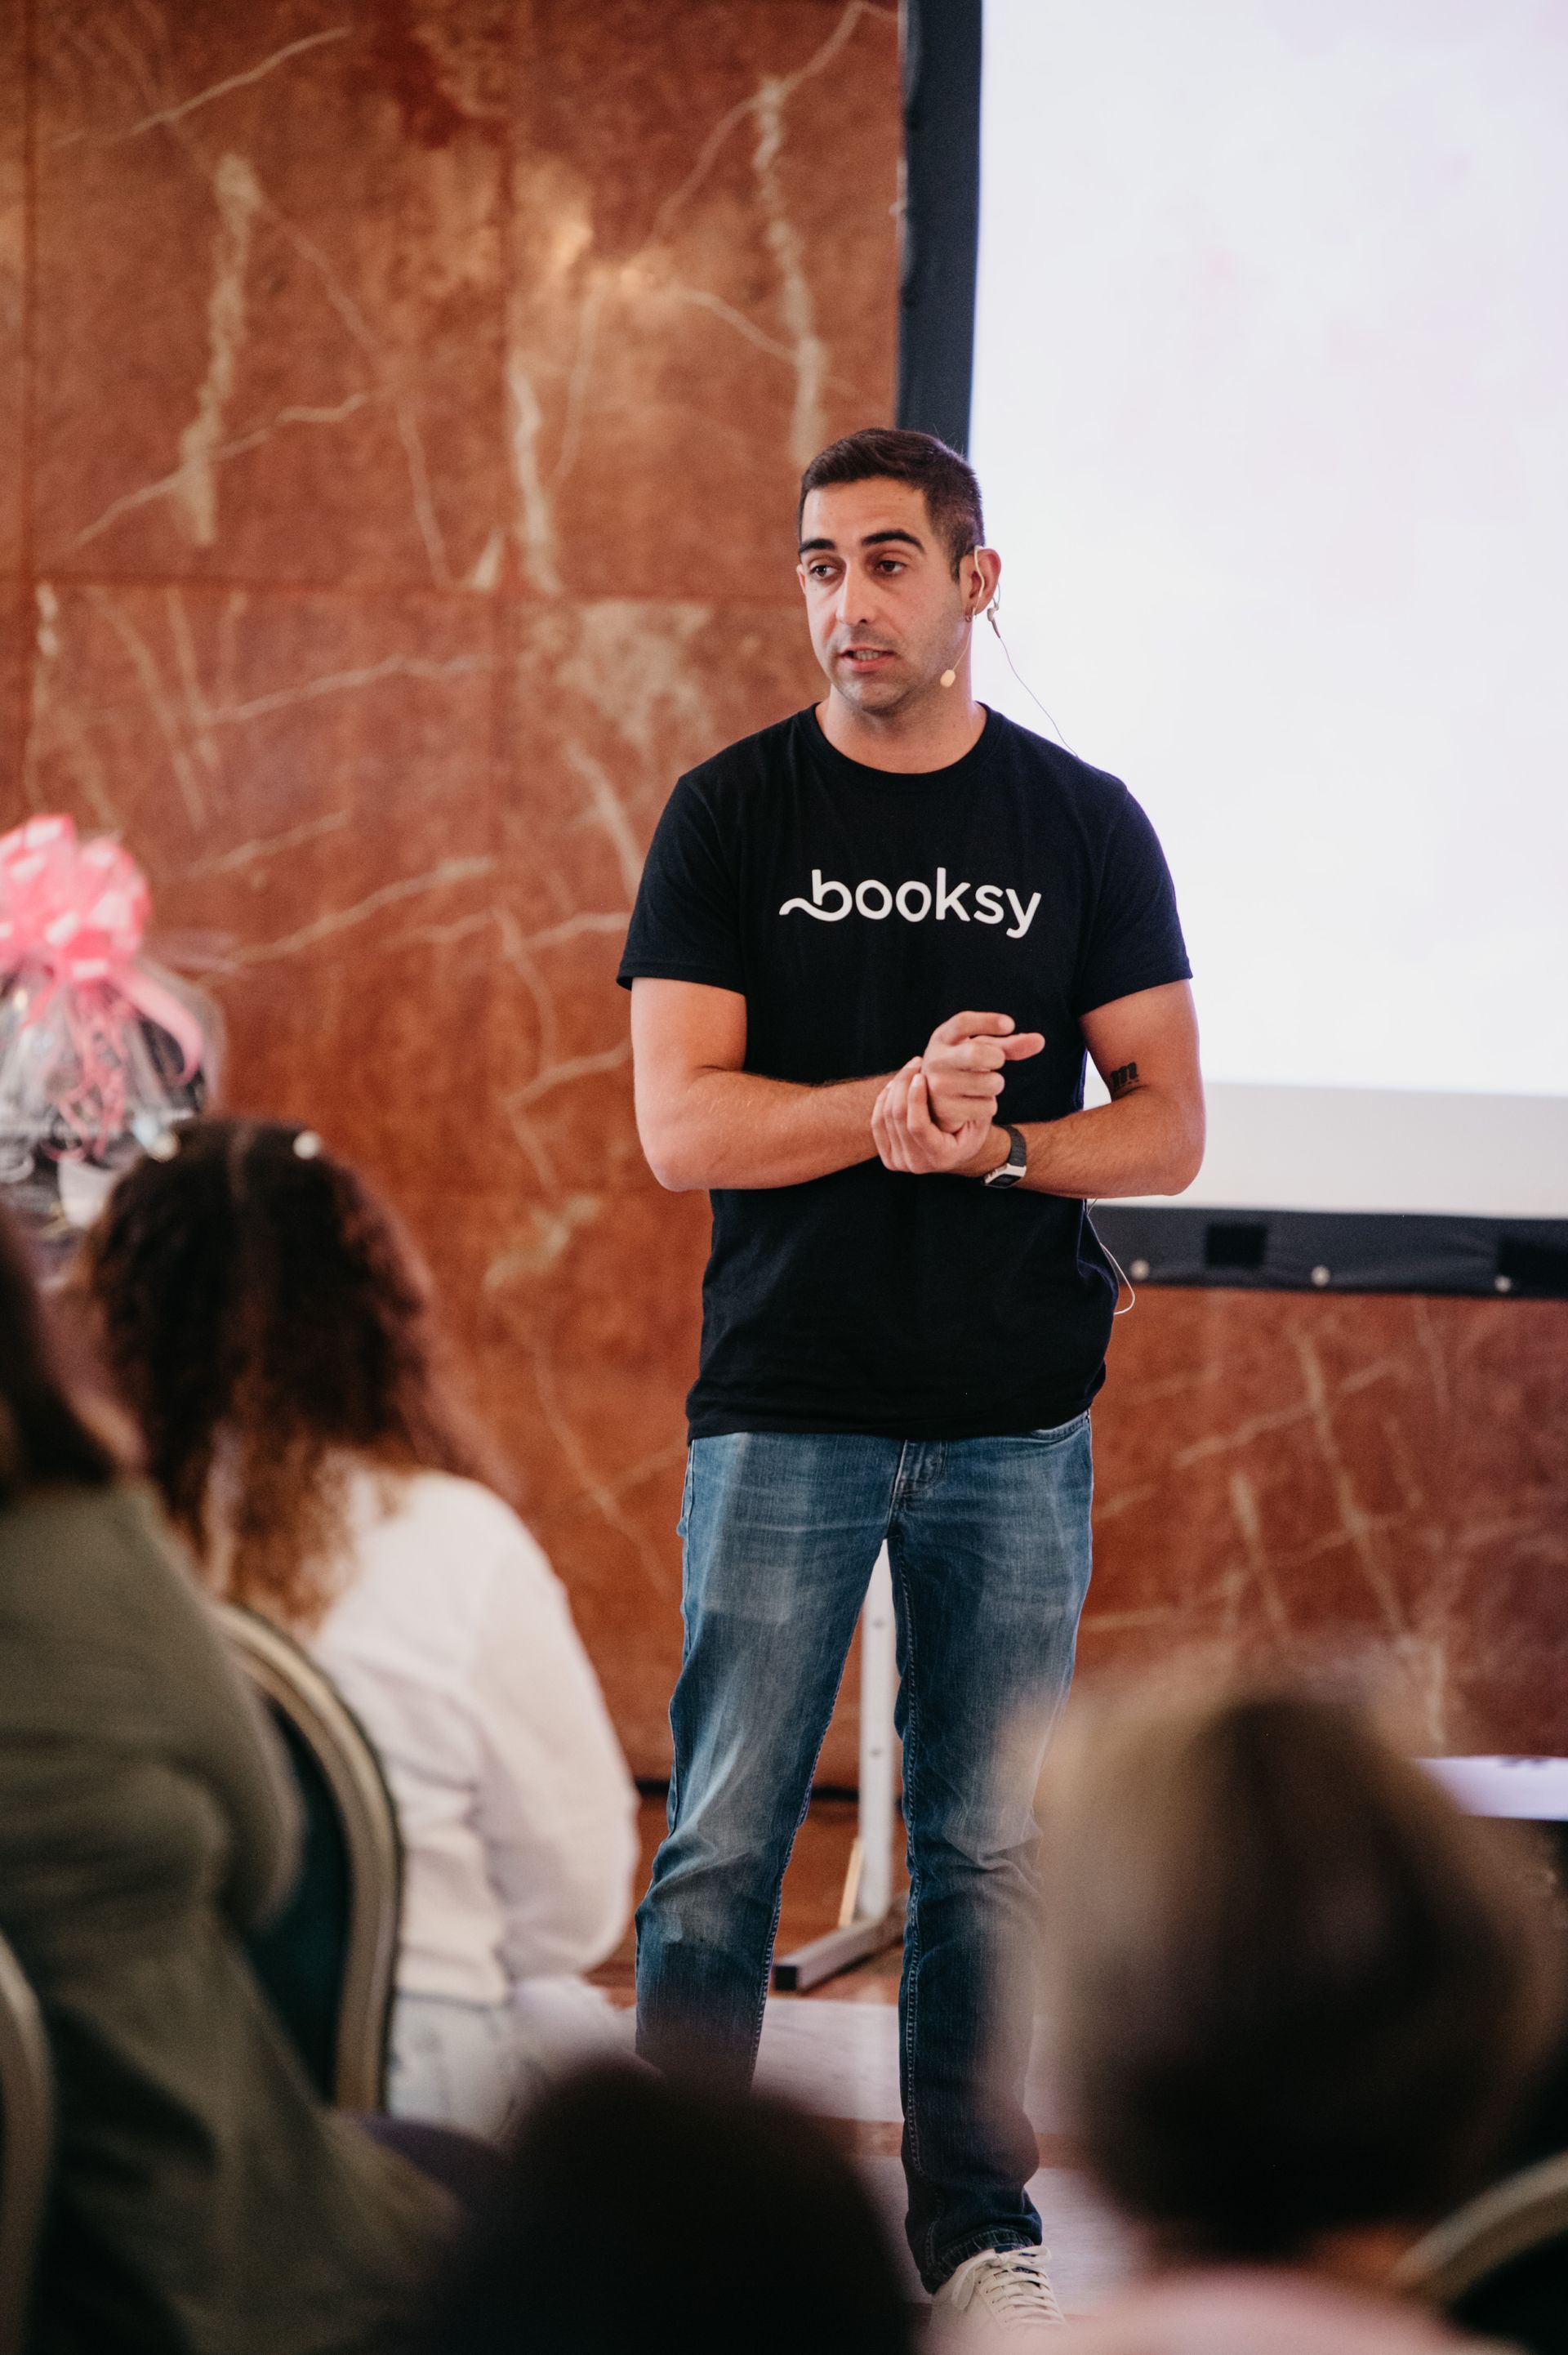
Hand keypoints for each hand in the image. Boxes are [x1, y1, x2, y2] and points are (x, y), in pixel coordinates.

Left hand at [872, 1060, 996, 1175]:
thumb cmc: (973, 1128)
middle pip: (898, 1119)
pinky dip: (883, 1100)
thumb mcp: (979, 1118)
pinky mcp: (889, 1158)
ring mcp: (900, 1163)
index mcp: (941, 1157)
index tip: (920, 1074)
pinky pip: (877, 1123)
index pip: (918, 1126)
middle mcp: (917, 1164)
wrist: (959, 1151)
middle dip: (903, 1085)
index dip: (915, 1098)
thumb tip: (969, 1074)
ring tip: (909, 1070)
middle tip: (915, 1063)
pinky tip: (896, 1084)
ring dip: (894, 1088)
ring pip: (885, 1118)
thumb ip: (973, 1102)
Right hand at [920, 1010, 1044, 1134]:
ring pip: (989, 1083)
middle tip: (998, 1061)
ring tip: (983, 1085)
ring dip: (996, 1085)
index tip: (1009, 1025)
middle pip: (975, 1053)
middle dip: (997, 1057)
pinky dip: (989, 1106)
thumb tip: (1040, 1041)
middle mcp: (935, 1060)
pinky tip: (975, 1104)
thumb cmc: (964, 1068)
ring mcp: (937, 1086)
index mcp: (942, 1039)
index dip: (988, 1021)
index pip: (963, 1022)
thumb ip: (1010, 1044)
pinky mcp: (946, 1110)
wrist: (935, 1103)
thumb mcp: (982, 1051)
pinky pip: (987, 1107)